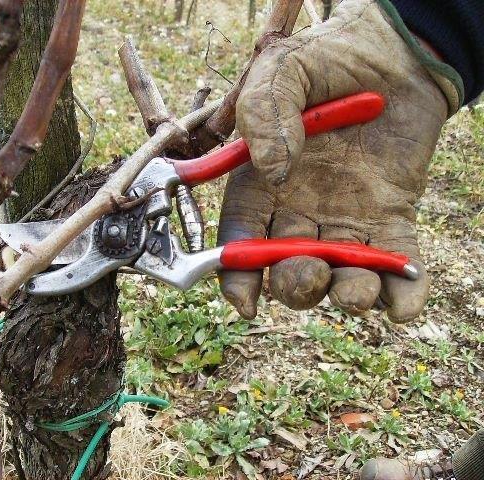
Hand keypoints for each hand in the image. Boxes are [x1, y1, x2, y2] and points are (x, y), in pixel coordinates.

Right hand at [218, 0, 460, 320]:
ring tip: (358, 290)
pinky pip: (395, 262)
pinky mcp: (391, 217)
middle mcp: (299, 209)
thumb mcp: (282, 69)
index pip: (241, 238)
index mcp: (261, 183)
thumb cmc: (329, 58)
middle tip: (310, 274)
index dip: (238, 275)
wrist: (396, 53)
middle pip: (287, 268)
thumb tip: (274, 173)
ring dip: (346, 296)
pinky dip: (403, 292)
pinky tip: (404, 302)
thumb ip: (264, 113)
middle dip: (295, 285)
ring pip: (339, 275)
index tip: (244, 300)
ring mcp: (346, 217)